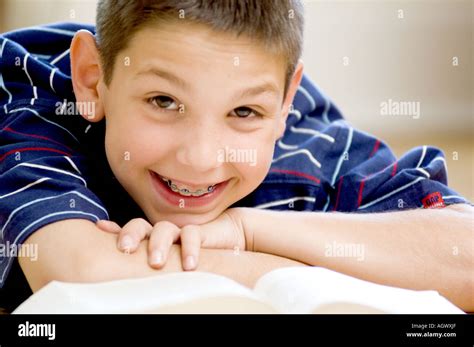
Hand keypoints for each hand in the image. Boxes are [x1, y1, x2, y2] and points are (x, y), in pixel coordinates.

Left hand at [96, 208, 251, 270]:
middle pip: (140, 226)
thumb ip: (151, 272)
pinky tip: (189, 266)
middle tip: (125, 249)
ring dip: (158, 244)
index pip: (129, 234)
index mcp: (148, 242)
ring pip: (162, 229)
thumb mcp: (169, 268)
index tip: (101, 227)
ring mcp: (178, 233)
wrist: (228, 242)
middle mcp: (160, 236)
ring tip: (156, 263)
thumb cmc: (192, 262)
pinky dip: (189, 249)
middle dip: (131, 234)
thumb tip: (129, 291)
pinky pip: (191, 235)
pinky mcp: (198, 232)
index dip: (115, 230)